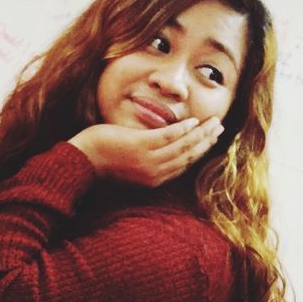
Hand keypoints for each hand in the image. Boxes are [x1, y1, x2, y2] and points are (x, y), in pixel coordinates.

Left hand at [69, 117, 223, 187]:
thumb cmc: (104, 161)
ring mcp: (149, 161)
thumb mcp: (131, 166)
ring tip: (213, 122)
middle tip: (219, 129)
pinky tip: (192, 121)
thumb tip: (162, 148)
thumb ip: (148, 160)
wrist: (83, 161)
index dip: (200, 152)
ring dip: (201, 134)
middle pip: (189, 156)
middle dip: (207, 142)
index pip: (184, 165)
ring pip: (183, 146)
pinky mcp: (141, 147)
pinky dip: (183, 129)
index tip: (211, 140)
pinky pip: (169, 137)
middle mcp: (155, 173)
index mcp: (154, 180)